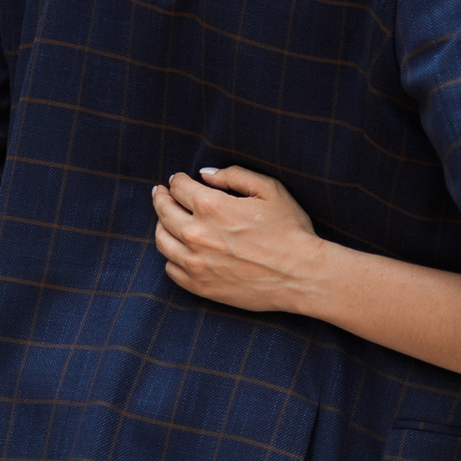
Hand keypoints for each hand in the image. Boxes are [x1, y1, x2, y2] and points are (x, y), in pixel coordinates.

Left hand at [151, 167, 327, 313]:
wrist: (300, 275)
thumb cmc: (289, 230)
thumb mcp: (270, 190)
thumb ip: (234, 176)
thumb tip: (205, 174)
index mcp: (212, 207)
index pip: (179, 187)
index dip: (177, 179)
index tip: (178, 178)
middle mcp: (196, 234)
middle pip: (164, 211)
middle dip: (161, 197)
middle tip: (161, 192)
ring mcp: (194, 263)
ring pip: (162, 240)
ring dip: (161, 225)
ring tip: (166, 219)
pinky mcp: (198, 286)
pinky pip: (170, 267)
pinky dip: (171, 255)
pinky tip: (179, 249)